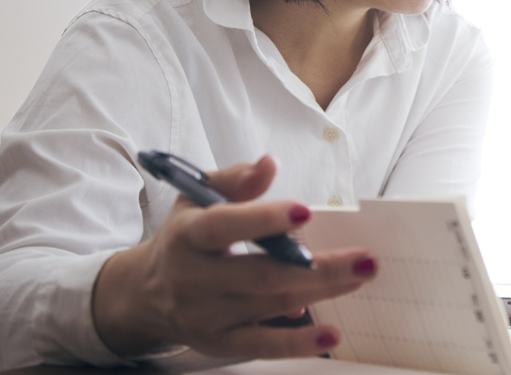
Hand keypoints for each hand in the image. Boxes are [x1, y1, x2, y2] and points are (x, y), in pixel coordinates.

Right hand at [92, 155, 374, 358]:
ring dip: (322, 292)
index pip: (223, 227)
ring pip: (270, 305)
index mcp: (187, 235)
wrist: (146, 292)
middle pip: (260, 274)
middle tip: (364, 258)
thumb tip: (269, 164)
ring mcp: (205, 316)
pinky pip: (262, 346)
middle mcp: (192, 279)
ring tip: (361, 275)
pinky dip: (298, 343)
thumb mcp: (197, 197)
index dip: (264, 219)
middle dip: (318, 267)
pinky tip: (332, 334)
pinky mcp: (218, 343)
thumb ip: (235, 179)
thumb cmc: (185, 236)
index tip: (306, 212)